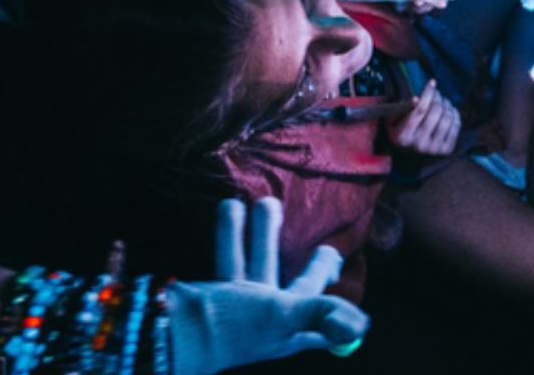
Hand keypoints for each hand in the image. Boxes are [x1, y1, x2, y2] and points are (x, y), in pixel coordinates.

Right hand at [169, 198, 369, 374]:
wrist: (170, 332)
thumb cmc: (233, 326)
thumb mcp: (283, 315)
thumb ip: (321, 314)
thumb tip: (363, 326)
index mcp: (287, 327)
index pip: (319, 314)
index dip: (333, 303)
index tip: (335, 263)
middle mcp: (264, 317)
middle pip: (280, 276)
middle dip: (285, 247)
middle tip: (284, 215)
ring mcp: (235, 306)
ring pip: (250, 261)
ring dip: (254, 231)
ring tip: (258, 200)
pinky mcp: (209, 294)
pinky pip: (223, 258)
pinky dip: (227, 232)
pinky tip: (227, 206)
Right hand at [387, 79, 460, 155]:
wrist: (410, 154)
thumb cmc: (400, 128)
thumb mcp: (393, 118)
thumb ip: (402, 107)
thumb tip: (417, 98)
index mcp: (404, 136)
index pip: (420, 110)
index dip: (428, 93)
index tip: (432, 82)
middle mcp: (419, 145)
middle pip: (435, 113)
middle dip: (438, 98)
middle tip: (437, 93)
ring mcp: (434, 149)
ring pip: (447, 118)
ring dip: (447, 105)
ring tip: (443, 100)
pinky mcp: (446, 150)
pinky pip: (456, 127)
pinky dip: (455, 114)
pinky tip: (450, 109)